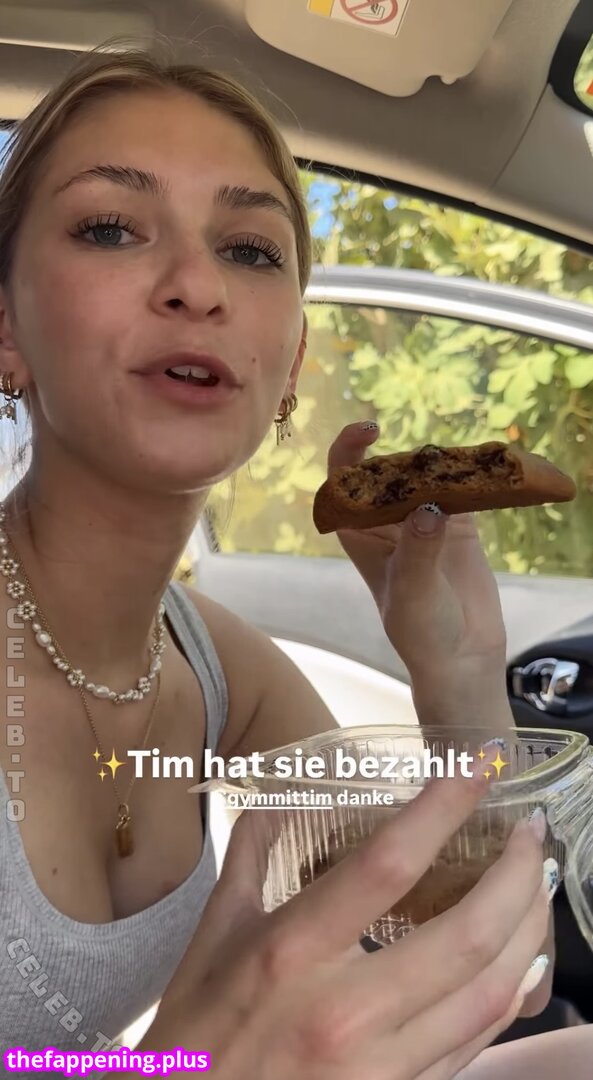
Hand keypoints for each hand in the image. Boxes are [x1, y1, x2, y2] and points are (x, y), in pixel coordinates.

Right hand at [136, 769, 548, 1079]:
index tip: (479, 767)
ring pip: (489, 990)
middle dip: (518, 872)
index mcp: (293, 949)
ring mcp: (379, 1062)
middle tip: (531, 833)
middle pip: (467, 933)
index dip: (445, 807)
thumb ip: (251, 854)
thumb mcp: (213, 932)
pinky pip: (477, 1039)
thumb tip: (281, 795)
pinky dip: (511, 989)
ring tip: (537, 884)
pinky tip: (521, 956)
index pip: (388, 863)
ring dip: (531, 928)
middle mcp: (344, 1008)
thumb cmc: (198, 1028)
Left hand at [327, 423, 509, 717]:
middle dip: (410, 458)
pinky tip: (488, 471)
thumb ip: (418, 549)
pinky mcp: (459, 523)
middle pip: (390, 468)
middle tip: (438, 469)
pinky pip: (462, 487)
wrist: (460, 657)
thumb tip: (428, 508)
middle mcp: (386, 519)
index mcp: (358, 530)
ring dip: (446, 465)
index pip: (343, 479)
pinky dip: (474, 476)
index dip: (349, 448)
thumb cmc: (420, 631)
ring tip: (468, 472)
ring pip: (428, 474)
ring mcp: (423, 517)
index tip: (371, 430)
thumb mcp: (412, 592)